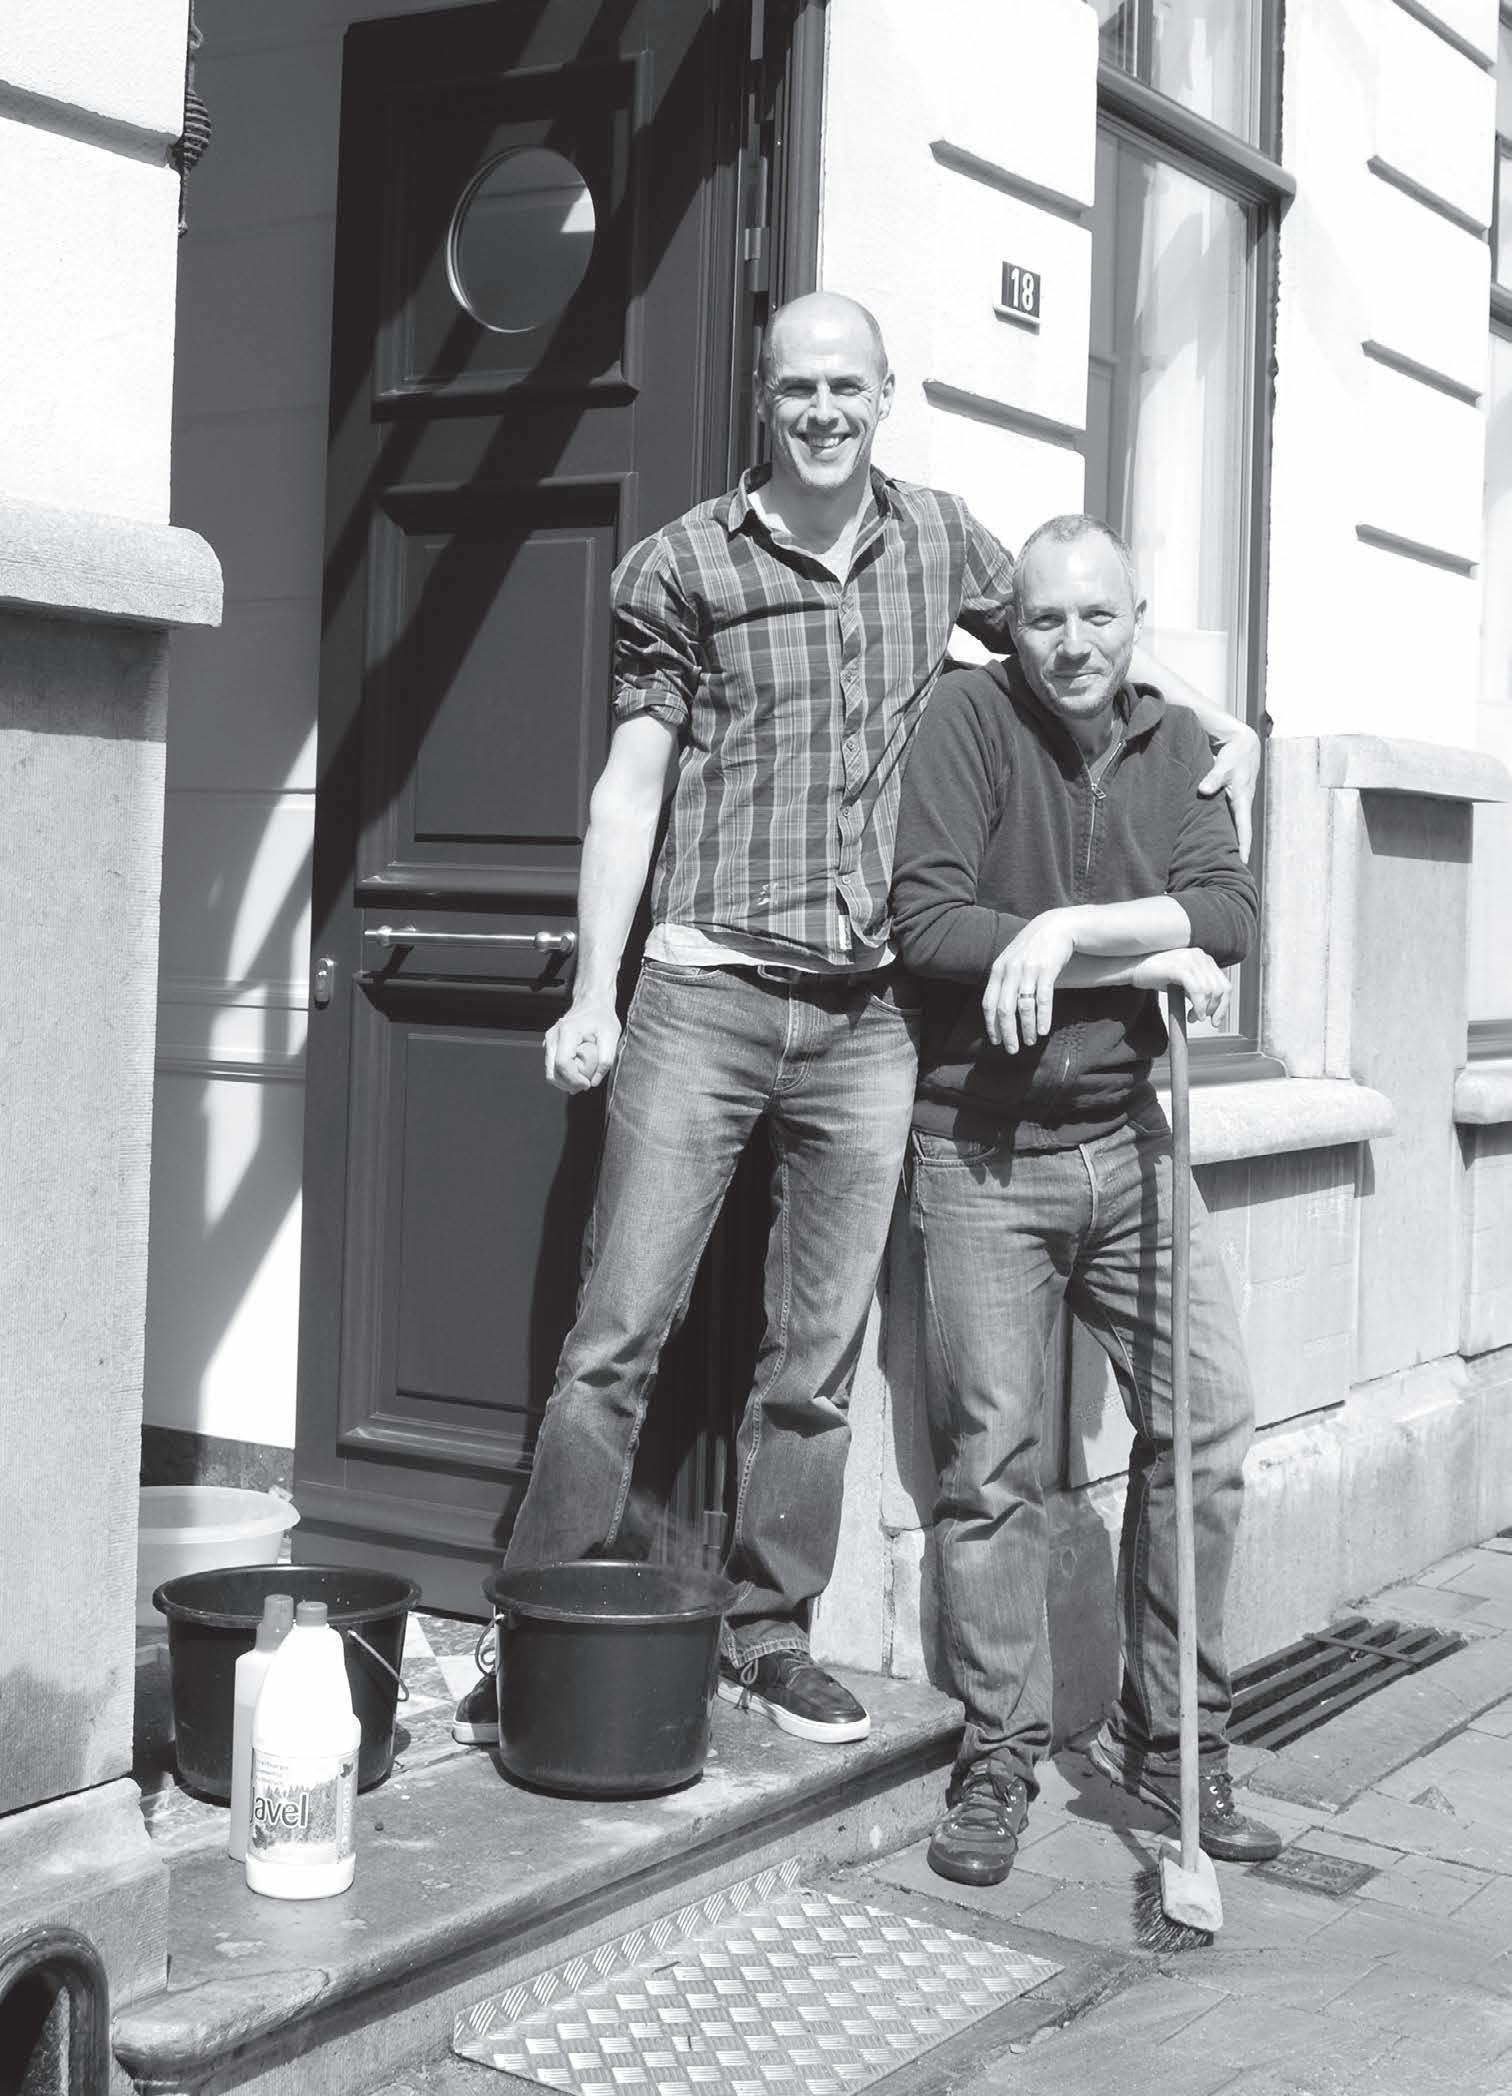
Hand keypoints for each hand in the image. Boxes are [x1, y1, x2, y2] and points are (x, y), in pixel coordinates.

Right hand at [544, 999, 620, 1092]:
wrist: (591, 1002)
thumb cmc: (602, 1017)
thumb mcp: (612, 1035)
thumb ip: (606, 1059)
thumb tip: (594, 1081)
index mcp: (567, 1032)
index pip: (562, 1064)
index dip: (574, 1080)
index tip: (588, 1083)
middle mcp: (553, 1036)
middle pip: (552, 1072)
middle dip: (568, 1085)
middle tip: (585, 1085)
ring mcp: (549, 1040)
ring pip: (550, 1072)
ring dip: (565, 1081)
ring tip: (583, 1077)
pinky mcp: (550, 1045)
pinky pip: (552, 1066)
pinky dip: (563, 1074)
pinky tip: (578, 1070)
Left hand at [984, 911, 1076, 1053]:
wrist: (1056, 926)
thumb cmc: (1032, 948)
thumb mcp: (1011, 960)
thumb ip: (1003, 980)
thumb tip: (996, 1009)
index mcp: (998, 970)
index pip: (989, 1003)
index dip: (991, 1025)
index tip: (996, 1041)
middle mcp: (1010, 971)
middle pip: (1004, 1009)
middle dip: (1008, 1033)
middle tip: (1012, 1049)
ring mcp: (1028, 970)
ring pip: (1024, 1007)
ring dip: (1026, 1028)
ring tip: (1030, 1041)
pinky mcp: (1046, 970)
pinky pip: (1043, 999)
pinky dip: (1043, 1018)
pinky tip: (1043, 1031)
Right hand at [1129, 947, 1231, 1025]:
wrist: (1133, 968)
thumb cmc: (1155, 975)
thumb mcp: (1182, 983)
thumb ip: (1197, 990)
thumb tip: (1211, 1008)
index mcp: (1203, 959)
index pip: (1224, 984)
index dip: (1223, 1005)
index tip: (1216, 1020)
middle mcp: (1200, 956)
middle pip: (1220, 989)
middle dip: (1215, 1010)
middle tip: (1203, 1020)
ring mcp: (1190, 960)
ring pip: (1210, 992)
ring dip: (1204, 1010)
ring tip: (1192, 1017)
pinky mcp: (1180, 967)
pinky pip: (1197, 991)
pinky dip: (1199, 1007)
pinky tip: (1193, 1015)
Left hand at [1196, 720, 1259, 859]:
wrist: (1243, 744)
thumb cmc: (1234, 755)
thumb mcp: (1223, 765)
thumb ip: (1213, 778)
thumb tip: (1203, 790)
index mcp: (1242, 799)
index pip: (1244, 828)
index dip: (1243, 846)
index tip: (1243, 863)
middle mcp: (1242, 804)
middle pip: (1240, 832)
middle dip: (1237, 851)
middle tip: (1231, 870)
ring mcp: (1238, 803)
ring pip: (1233, 827)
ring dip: (1230, 842)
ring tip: (1222, 862)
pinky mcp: (1232, 800)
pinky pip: (1229, 819)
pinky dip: (1225, 831)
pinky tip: (1215, 841)